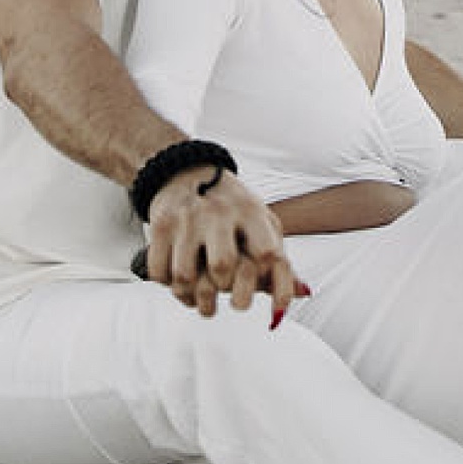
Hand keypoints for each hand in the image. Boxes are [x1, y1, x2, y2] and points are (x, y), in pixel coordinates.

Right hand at [146, 168, 301, 321]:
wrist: (184, 171)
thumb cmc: (232, 206)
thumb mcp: (260, 222)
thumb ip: (280, 260)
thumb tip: (303, 292)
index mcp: (250, 210)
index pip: (266, 255)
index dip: (266, 279)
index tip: (259, 286)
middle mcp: (218, 212)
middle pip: (222, 267)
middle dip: (224, 287)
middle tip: (223, 286)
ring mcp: (186, 219)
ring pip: (185, 276)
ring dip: (191, 293)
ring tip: (197, 291)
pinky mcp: (160, 227)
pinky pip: (159, 272)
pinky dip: (167, 284)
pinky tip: (178, 279)